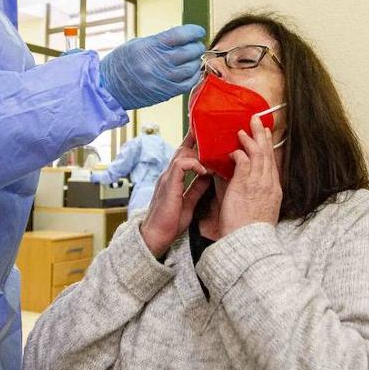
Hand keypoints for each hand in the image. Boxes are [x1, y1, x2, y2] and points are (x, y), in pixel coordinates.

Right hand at [99, 25, 205, 109]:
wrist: (108, 88)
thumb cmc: (120, 63)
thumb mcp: (137, 45)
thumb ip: (159, 42)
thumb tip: (182, 38)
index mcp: (149, 46)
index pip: (179, 35)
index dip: (193, 31)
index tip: (198, 31)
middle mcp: (157, 63)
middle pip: (188, 51)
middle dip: (196, 46)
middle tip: (197, 45)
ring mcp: (162, 79)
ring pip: (190, 68)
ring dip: (196, 61)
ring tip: (194, 58)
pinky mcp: (164, 93)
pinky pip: (187, 84)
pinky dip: (193, 76)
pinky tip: (192, 71)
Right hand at [139, 132, 211, 256]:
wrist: (156, 236)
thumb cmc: (170, 223)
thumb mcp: (189, 202)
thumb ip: (197, 188)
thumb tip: (208, 176)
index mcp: (173, 178)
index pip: (184, 155)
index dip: (194, 144)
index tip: (205, 136)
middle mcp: (168, 174)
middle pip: (182, 149)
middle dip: (196, 139)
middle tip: (210, 132)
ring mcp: (167, 178)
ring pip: (182, 153)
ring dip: (199, 152)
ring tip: (212, 155)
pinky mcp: (168, 183)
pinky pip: (180, 164)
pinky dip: (193, 164)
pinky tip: (204, 170)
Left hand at [218, 115, 282, 236]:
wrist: (249, 243)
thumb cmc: (251, 231)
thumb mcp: (260, 209)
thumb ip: (254, 192)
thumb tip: (243, 181)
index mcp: (274, 190)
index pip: (272, 162)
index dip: (268, 146)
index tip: (265, 135)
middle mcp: (269, 184)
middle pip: (267, 153)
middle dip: (262, 135)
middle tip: (256, 120)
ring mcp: (258, 183)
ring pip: (257, 154)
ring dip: (250, 139)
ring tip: (243, 129)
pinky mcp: (245, 184)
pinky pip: (244, 162)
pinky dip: (239, 153)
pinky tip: (233, 149)